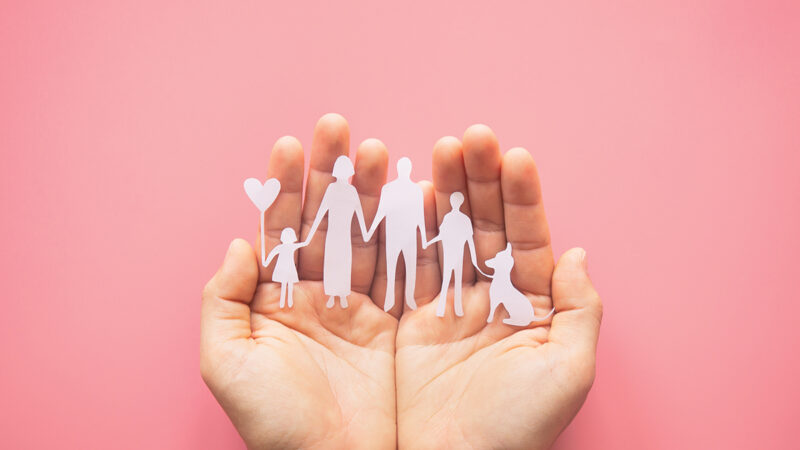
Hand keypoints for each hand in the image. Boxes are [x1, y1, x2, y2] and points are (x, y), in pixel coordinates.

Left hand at [201, 114, 397, 448]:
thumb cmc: (276, 425)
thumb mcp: (228, 363)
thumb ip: (222, 300)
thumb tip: (238, 243)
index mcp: (274, 301)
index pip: (277, 230)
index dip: (283, 187)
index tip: (291, 143)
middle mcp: (317, 296)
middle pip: (325, 222)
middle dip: (330, 175)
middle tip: (338, 129)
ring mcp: (359, 307)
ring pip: (365, 237)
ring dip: (370, 194)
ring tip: (378, 150)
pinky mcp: (397, 323)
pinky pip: (404, 270)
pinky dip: (409, 234)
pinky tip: (413, 197)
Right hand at [395, 125, 602, 448]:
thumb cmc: (517, 429)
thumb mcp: (567, 372)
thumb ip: (580, 310)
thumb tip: (577, 254)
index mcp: (532, 306)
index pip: (529, 238)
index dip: (523, 197)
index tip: (514, 156)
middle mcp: (491, 298)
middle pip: (484, 226)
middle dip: (480, 180)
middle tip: (472, 137)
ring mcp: (448, 306)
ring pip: (446, 236)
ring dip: (444, 193)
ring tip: (441, 150)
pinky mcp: (409, 319)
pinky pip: (407, 266)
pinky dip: (407, 230)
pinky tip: (409, 193)